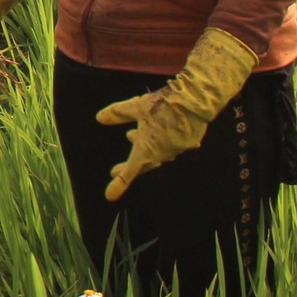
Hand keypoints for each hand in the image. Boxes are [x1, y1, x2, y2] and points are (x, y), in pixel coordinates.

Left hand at [94, 89, 208, 200]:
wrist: (196, 101)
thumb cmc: (164, 104)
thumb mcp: (136, 106)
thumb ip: (118, 113)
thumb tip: (100, 118)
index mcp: (147, 149)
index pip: (130, 170)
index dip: (119, 183)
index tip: (110, 196)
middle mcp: (162, 153)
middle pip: (143, 164)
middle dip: (128, 166)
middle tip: (115, 171)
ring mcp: (177, 149)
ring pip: (158, 153)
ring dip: (144, 147)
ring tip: (130, 136)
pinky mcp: (189, 141)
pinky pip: (173, 145)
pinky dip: (162, 141)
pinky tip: (161, 134)